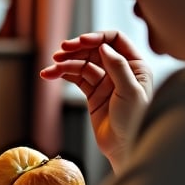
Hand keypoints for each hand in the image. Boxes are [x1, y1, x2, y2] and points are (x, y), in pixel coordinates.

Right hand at [39, 30, 152, 173]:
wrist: (124, 147)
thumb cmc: (135, 121)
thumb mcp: (130, 92)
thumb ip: (118, 67)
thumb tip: (103, 46)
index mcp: (135, 66)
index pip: (115, 40)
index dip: (96, 37)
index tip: (79, 42)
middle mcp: (120, 70)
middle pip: (94, 50)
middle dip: (76, 50)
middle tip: (59, 53)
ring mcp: (105, 82)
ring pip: (82, 64)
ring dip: (64, 64)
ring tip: (49, 70)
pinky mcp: (92, 93)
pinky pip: (76, 78)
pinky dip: (62, 75)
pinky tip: (50, 75)